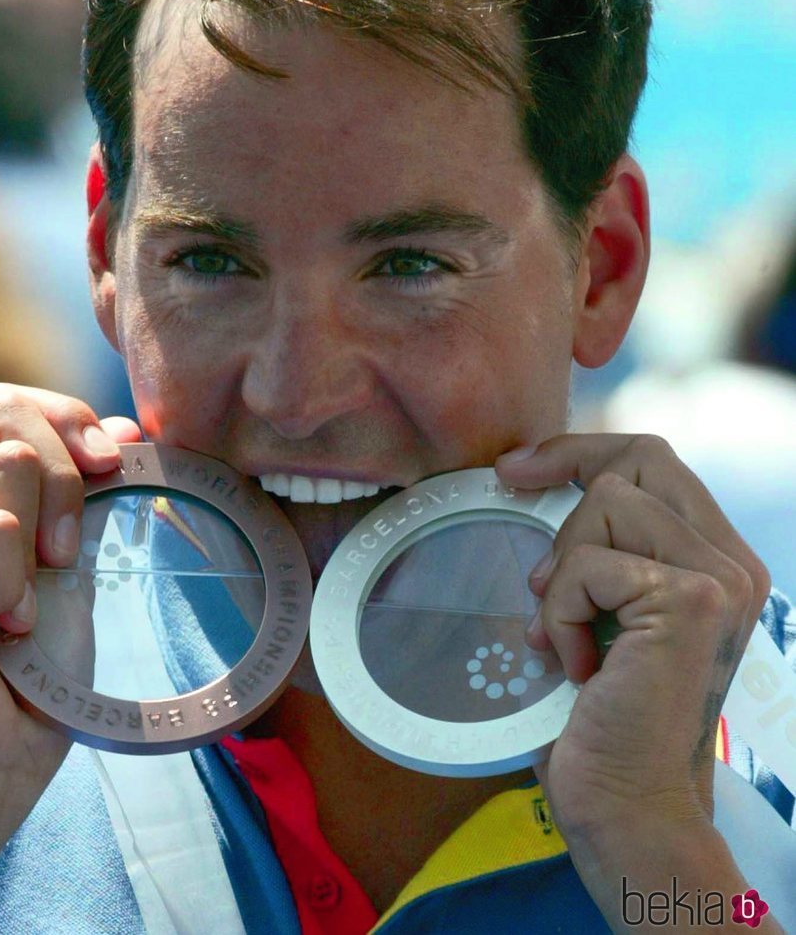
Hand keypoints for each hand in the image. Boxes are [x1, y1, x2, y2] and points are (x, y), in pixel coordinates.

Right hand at [0, 384, 140, 788]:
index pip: (17, 403)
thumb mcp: (77, 564)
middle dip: (68, 474)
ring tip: (18, 608)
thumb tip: (125, 428)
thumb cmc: (38, 673)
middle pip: (10, 408)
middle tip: (66, 555)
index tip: (116, 460)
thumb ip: (86, 495)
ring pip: (11, 462)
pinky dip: (8, 583)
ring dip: (38, 544)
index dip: (72, 419)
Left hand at [495, 434, 769, 848]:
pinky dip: (559, 610)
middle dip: (566, 477)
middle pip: (641, 457)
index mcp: (715, 560)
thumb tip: (536, 480)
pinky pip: (586, 562)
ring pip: (606, 500)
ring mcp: (720, 579)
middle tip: (525, 531)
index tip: (518, 467)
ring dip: (561, 571)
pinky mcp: (690, 601)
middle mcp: (733, 563)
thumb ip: (599, 547)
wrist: (623, 802)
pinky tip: (575, 664)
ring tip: (563, 634)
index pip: (654, 462)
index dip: (581, 451)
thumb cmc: (597, 712)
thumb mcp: (598, 607)